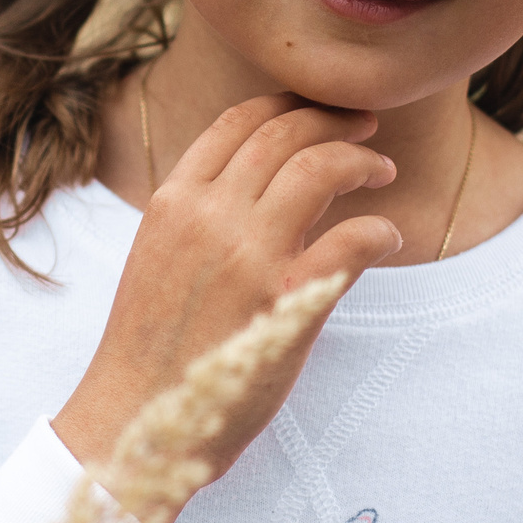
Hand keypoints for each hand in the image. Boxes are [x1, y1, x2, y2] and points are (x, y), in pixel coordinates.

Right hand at [54, 93, 400, 522]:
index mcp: (174, 201)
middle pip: (285, 134)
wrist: (133, 418)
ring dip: (361, 161)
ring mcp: (249, 256)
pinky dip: (380, 230)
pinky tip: (388, 237)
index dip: (288, 105)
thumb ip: (199, 217)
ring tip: (383, 170)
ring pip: (320, 168)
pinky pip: (352, 241)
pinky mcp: (286, 303)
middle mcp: (209, 215)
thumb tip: (250, 190)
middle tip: (366, 128)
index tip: (318, 111)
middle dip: (334, 120)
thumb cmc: (151, 348)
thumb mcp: (158, 258)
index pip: (239, 121)